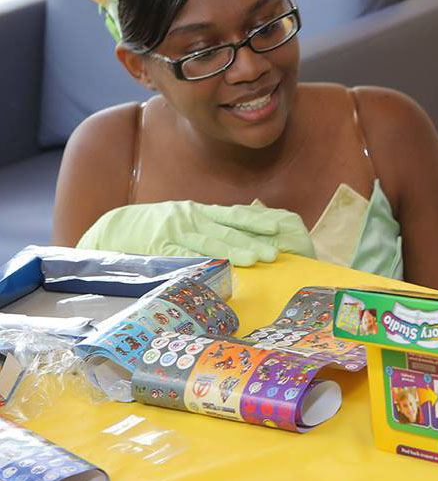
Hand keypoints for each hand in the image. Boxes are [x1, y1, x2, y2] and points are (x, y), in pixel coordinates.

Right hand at [76, 201, 315, 266]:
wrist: (115, 226)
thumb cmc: (157, 225)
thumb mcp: (186, 217)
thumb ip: (211, 224)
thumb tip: (244, 233)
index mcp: (200, 212)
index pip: (234, 215)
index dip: (257, 221)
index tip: (279, 227)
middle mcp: (191, 219)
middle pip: (228, 230)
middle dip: (253, 241)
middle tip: (275, 252)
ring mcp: (175, 233)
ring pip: (210, 243)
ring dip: (235, 252)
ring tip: (256, 260)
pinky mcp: (159, 248)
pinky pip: (183, 256)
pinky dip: (201, 261)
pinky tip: (217, 268)